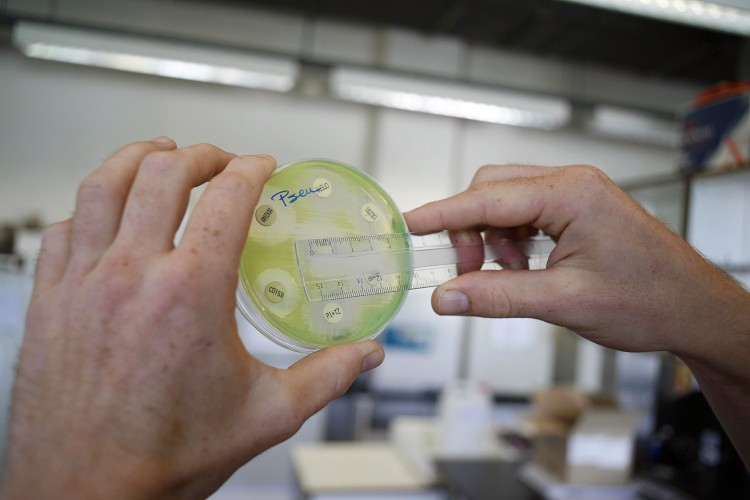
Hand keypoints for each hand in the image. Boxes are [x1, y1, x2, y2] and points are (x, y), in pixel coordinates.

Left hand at [1, 139, 383, 498]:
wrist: (87, 493)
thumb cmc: (166, 459)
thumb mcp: (266, 415)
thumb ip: (327, 376)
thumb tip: (366, 355)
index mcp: (190, 292)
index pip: (226, 198)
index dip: (250, 169)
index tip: (261, 167)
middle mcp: (131, 275)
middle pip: (164, 172)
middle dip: (202, 154)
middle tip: (221, 160)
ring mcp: (83, 282)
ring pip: (104, 184)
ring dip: (138, 157)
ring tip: (161, 155)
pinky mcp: (49, 300)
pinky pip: (64, 226)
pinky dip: (90, 204)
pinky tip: (105, 211)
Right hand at [405, 164, 749, 464]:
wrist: (694, 310)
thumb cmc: (650, 300)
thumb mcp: (564, 302)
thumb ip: (497, 297)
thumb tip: (446, 298)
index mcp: (572, 194)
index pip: (488, 198)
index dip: (444, 213)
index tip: (411, 224)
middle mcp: (572, 184)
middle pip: (492, 192)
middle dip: (469, 232)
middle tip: (466, 274)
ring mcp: (576, 195)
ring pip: (505, 204)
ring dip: (491, 241)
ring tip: (505, 278)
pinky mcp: (576, 210)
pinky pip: (524, 216)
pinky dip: (510, 243)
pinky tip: (521, 271)